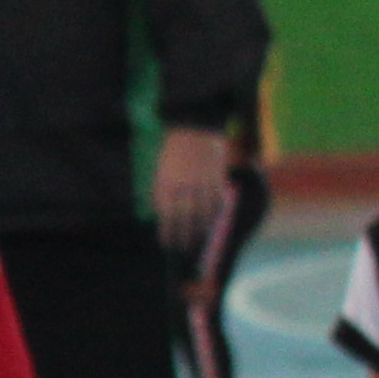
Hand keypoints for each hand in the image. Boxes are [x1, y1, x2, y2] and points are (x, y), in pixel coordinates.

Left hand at [154, 127, 232, 257]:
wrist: (193, 128)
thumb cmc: (173, 151)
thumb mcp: (161, 171)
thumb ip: (162, 192)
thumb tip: (162, 216)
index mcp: (164, 184)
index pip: (165, 217)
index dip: (167, 233)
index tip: (167, 245)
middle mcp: (182, 186)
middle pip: (185, 220)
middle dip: (184, 238)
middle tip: (184, 249)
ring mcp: (201, 183)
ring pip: (203, 214)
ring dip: (201, 231)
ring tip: (199, 242)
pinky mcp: (216, 178)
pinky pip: (217, 202)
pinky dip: (215, 215)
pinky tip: (213, 223)